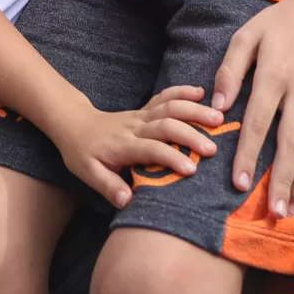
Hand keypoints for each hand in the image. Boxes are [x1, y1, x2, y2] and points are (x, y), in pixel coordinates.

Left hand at [48, 84, 223, 208]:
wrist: (75, 124)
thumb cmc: (83, 153)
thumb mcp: (88, 173)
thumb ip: (108, 186)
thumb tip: (128, 201)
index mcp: (123, 146)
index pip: (150, 149)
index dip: (170, 158)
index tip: (192, 170)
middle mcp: (135, 127)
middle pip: (165, 126)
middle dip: (190, 135)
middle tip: (213, 148)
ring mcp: (141, 115)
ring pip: (169, 108)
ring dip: (194, 111)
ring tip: (218, 118)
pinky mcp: (145, 109)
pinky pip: (164, 97)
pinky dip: (182, 92)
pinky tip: (201, 93)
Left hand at [211, 0, 293, 219]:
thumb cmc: (281, 23)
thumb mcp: (247, 35)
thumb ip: (230, 70)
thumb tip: (216, 107)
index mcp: (273, 75)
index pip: (259, 122)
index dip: (249, 155)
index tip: (240, 184)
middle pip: (292, 144)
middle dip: (283, 181)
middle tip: (274, 213)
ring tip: (293, 209)